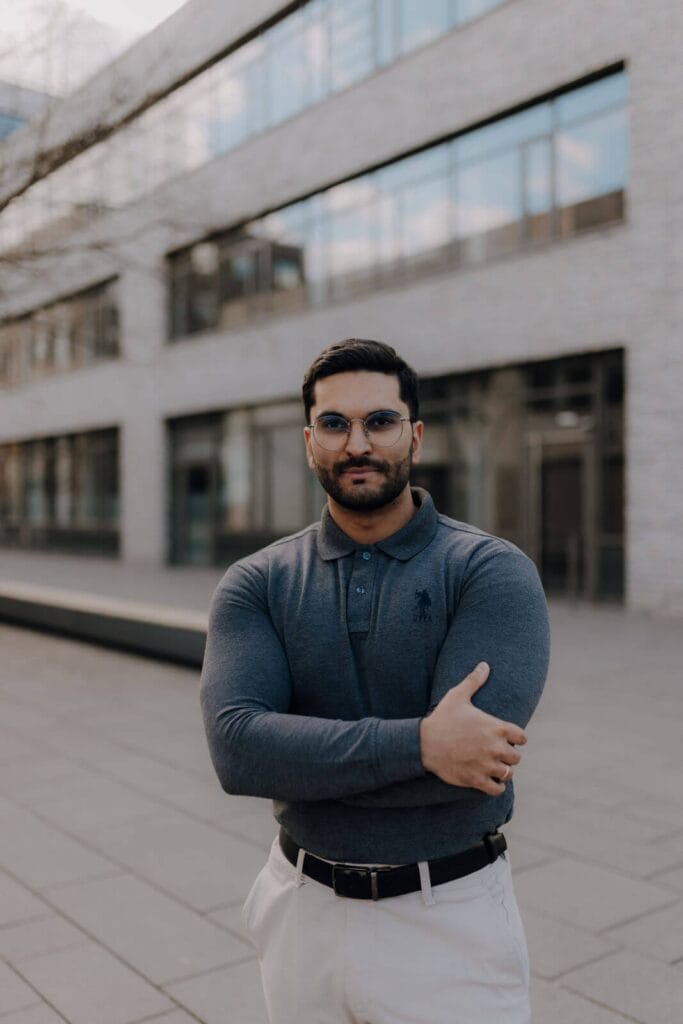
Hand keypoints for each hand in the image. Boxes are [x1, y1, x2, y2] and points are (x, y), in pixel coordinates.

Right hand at [419, 662, 525, 795]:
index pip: (521, 737)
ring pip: (508, 773)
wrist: (424, 743)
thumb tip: (484, 665)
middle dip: (508, 755)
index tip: (506, 738)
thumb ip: (474, 681)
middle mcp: (495, 747)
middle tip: (496, 752)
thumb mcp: (457, 696)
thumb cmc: (442, 718)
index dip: (515, 738)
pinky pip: (497, 789)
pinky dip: (496, 786)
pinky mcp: (476, 780)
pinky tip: (490, 781)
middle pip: (515, 757)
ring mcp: (486, 765)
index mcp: (496, 728)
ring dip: (502, 770)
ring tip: (493, 767)